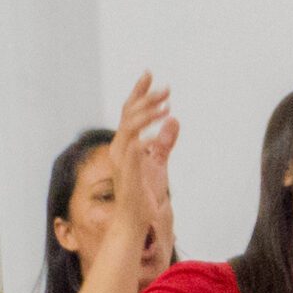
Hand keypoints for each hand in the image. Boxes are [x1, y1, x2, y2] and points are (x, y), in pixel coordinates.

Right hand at [108, 72, 178, 237]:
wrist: (135, 219)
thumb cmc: (144, 194)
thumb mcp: (158, 163)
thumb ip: (164, 142)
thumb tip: (174, 120)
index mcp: (124, 143)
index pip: (129, 111)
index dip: (138, 91)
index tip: (149, 73)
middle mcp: (118, 147)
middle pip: (129, 114)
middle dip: (147, 98)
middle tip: (167, 88)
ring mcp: (120, 159)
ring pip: (130, 128)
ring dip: (148, 116)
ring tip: (166, 107)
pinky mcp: (127, 172)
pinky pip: (134, 151)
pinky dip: (145, 140)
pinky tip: (157, 135)